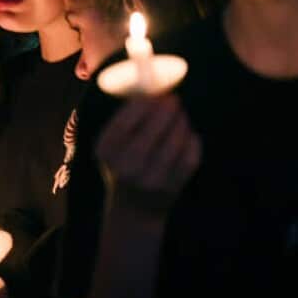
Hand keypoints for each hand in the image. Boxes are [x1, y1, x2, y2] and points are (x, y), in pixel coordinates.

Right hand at [96, 95, 201, 215]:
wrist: (134, 210)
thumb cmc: (123, 166)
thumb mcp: (113, 147)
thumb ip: (126, 120)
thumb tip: (152, 87)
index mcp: (106, 153)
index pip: (124, 123)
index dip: (142, 105)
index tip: (155, 93)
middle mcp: (127, 168)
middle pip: (153, 130)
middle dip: (167, 110)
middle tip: (174, 99)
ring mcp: (151, 179)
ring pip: (175, 141)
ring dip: (181, 123)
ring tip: (179, 117)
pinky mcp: (173, 186)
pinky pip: (190, 154)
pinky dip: (191, 140)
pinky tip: (186, 135)